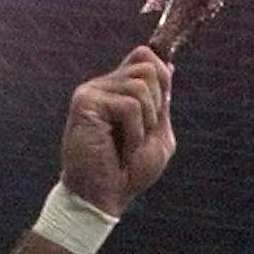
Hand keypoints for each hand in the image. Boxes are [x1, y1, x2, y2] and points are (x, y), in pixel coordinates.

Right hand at [60, 48, 175, 216]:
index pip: (143, 55)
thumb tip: (168, 66)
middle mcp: (103, 86)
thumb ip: (162, 102)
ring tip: (130, 145)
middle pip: (147, 65)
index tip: (162, 105)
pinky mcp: (85, 103)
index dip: (162, 71)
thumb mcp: (157, 134)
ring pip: (141, 85)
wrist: (104, 198)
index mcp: (119, 90)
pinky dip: (135, 133)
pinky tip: (121, 149)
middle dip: (157, 104)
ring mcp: (92, 92)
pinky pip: (129, 105)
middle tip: (141, 134)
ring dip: (146, 123)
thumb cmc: (128, 173)